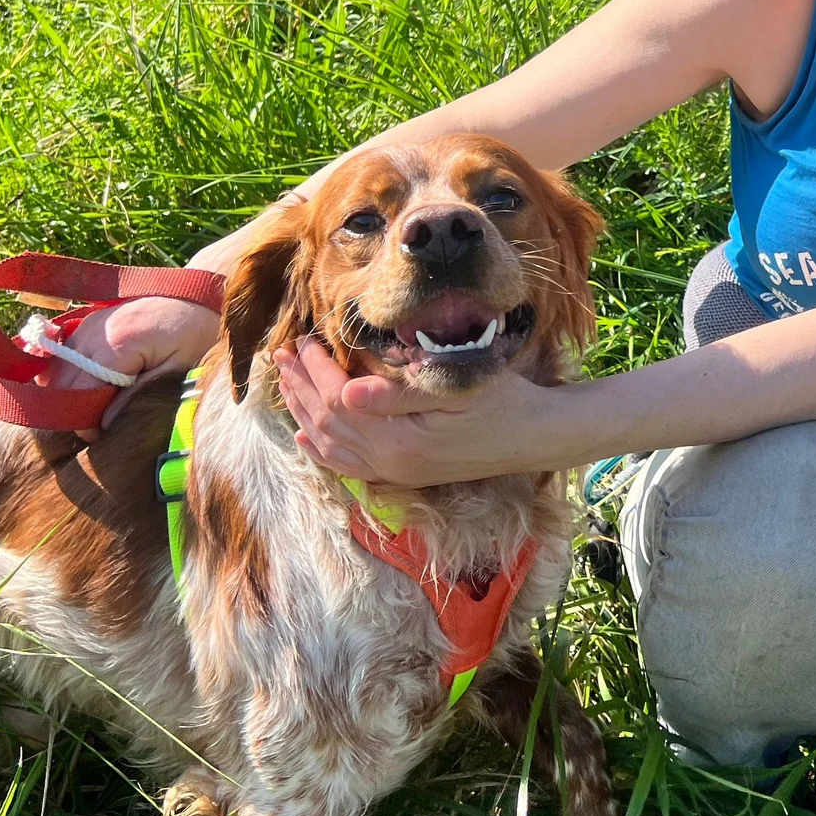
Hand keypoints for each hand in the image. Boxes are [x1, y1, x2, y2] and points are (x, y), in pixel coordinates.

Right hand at [39, 297, 220, 439]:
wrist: (199, 298)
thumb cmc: (195, 335)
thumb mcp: (178, 370)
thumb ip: (139, 396)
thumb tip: (104, 424)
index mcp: (116, 344)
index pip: (80, 394)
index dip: (85, 423)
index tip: (102, 438)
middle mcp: (93, 331)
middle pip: (63, 384)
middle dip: (75, 411)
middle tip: (100, 429)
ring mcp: (87, 325)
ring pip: (57, 373)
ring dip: (71, 395)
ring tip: (100, 409)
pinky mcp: (87, 324)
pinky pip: (63, 358)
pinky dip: (70, 378)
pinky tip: (93, 389)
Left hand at [274, 338, 557, 486]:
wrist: (535, 437)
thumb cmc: (501, 400)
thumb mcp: (455, 388)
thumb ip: (398, 394)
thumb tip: (347, 392)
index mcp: (400, 439)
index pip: (339, 401)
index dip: (317, 370)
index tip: (303, 341)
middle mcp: (391, 463)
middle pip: (327, 424)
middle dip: (300, 388)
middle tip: (280, 356)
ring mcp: (396, 473)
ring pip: (332, 447)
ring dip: (304, 414)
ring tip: (285, 386)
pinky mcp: (405, 474)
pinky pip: (350, 467)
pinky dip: (322, 451)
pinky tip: (306, 438)